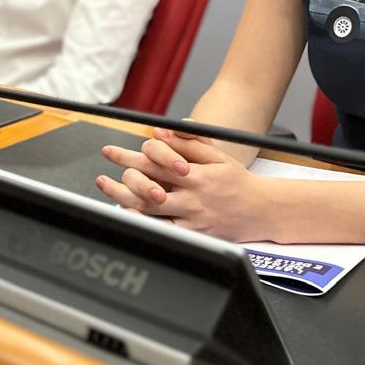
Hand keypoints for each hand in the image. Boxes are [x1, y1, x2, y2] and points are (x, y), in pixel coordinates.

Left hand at [96, 129, 273, 241]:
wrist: (262, 211)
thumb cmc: (237, 181)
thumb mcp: (216, 155)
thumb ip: (188, 142)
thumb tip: (161, 131)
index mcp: (194, 173)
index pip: (154, 160)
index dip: (128, 154)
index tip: (110, 152)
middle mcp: (190, 195)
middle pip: (146, 185)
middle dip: (120, 178)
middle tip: (103, 175)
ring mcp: (190, 216)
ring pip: (149, 209)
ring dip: (122, 199)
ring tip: (106, 190)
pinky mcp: (193, 233)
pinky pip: (162, 230)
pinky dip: (142, 224)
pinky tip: (126, 216)